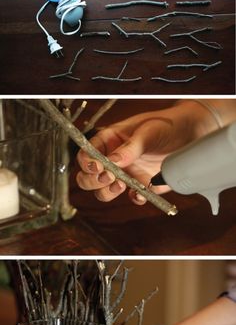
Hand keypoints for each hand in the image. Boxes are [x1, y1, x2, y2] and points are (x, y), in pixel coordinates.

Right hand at [76, 101, 210, 206]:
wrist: (190, 134)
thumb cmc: (165, 126)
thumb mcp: (147, 132)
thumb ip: (129, 148)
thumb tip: (112, 162)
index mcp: (109, 141)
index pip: (86, 154)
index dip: (87, 163)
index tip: (97, 166)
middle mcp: (113, 160)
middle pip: (87, 178)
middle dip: (93, 181)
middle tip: (110, 177)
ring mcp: (126, 174)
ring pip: (104, 192)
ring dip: (108, 192)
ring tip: (121, 184)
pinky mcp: (142, 186)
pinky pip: (132, 198)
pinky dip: (135, 198)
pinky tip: (142, 192)